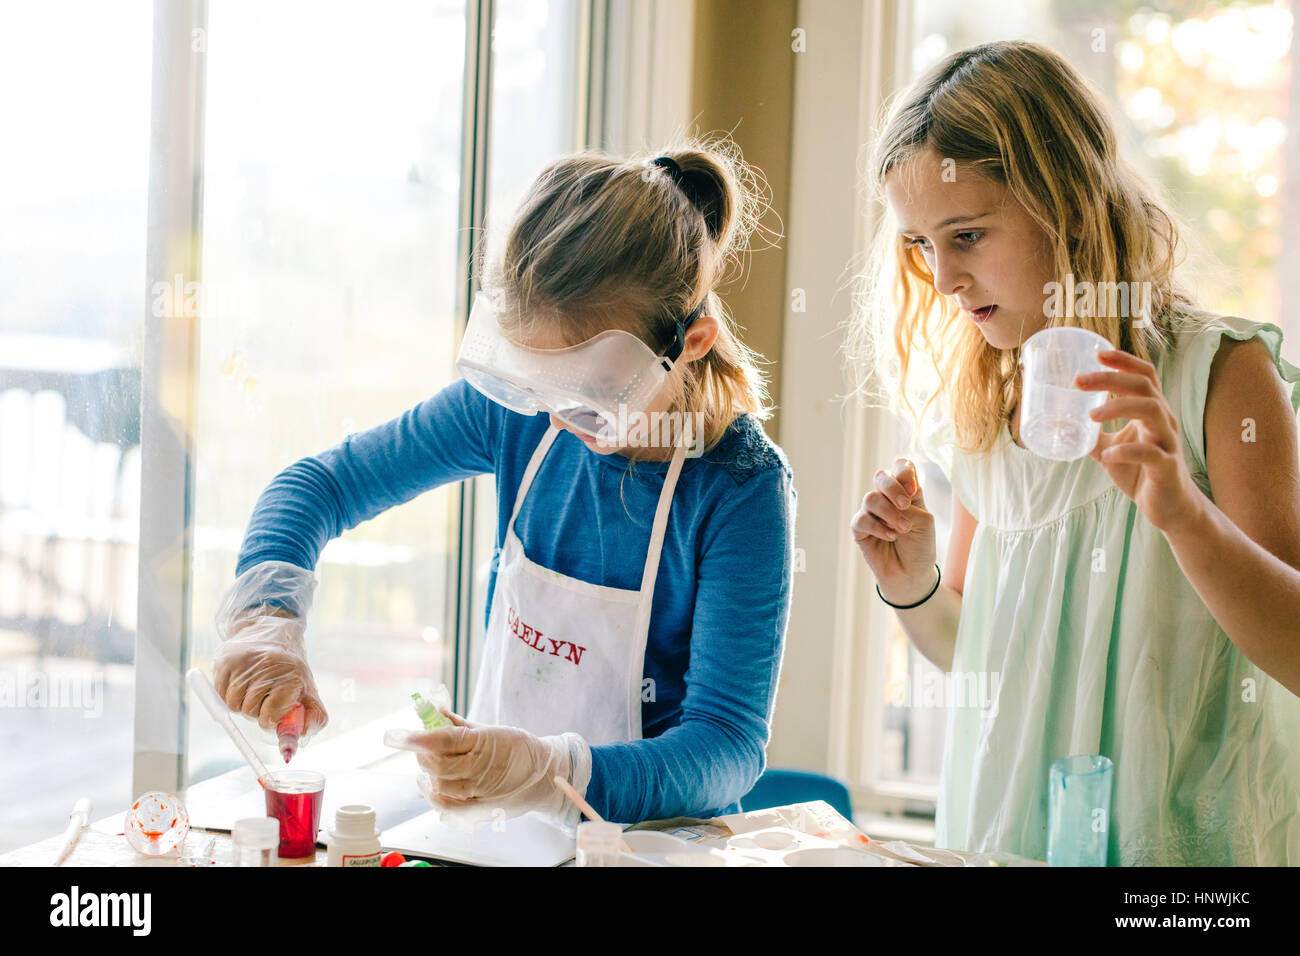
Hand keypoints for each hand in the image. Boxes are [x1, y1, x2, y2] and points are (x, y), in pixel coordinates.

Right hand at [212, 614, 328, 735]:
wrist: (271, 632)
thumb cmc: (289, 669)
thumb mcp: (308, 689)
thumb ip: (314, 717)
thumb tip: (300, 739)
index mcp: (291, 675)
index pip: (272, 714)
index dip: (270, 719)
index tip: (273, 714)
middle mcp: (267, 666)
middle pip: (250, 712)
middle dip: (256, 711)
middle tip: (264, 697)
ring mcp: (244, 662)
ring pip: (233, 705)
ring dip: (241, 704)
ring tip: (253, 688)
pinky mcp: (225, 660)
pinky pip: (220, 694)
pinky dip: (228, 695)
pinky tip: (241, 682)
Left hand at [383, 718, 582, 824]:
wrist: (544, 777)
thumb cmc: (518, 749)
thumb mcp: (491, 729)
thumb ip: (458, 725)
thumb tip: (433, 712)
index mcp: (484, 743)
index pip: (442, 740)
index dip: (415, 738)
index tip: (394, 735)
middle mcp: (480, 769)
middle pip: (436, 765)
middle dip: (420, 755)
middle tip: (417, 745)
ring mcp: (479, 791)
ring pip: (438, 787)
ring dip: (425, 774)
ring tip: (425, 765)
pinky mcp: (478, 809)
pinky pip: (445, 807)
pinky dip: (432, 796)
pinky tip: (429, 784)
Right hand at [850, 457, 937, 598]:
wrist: (911, 575)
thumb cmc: (920, 547)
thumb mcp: (924, 521)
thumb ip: (908, 504)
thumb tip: (882, 498)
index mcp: (906, 492)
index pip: (901, 467)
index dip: (904, 472)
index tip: (913, 490)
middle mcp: (887, 499)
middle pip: (881, 476)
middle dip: (893, 488)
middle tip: (905, 505)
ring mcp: (872, 513)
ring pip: (870, 498)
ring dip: (889, 513)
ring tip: (902, 529)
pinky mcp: (860, 529)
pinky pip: (862, 519)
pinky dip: (878, 527)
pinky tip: (890, 537)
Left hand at [1075, 349, 1203, 532]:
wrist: (1169, 508)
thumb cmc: (1141, 474)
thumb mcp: (1111, 450)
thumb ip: (1092, 437)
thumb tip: (1062, 426)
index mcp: (1152, 412)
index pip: (1145, 375)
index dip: (1124, 361)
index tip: (1097, 353)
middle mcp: (1164, 421)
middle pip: (1143, 386)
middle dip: (1111, 378)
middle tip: (1078, 381)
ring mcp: (1168, 443)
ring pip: (1151, 410)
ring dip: (1118, 406)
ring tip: (1091, 415)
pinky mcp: (1167, 467)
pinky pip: (1150, 453)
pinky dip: (1127, 451)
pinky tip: (1108, 455)